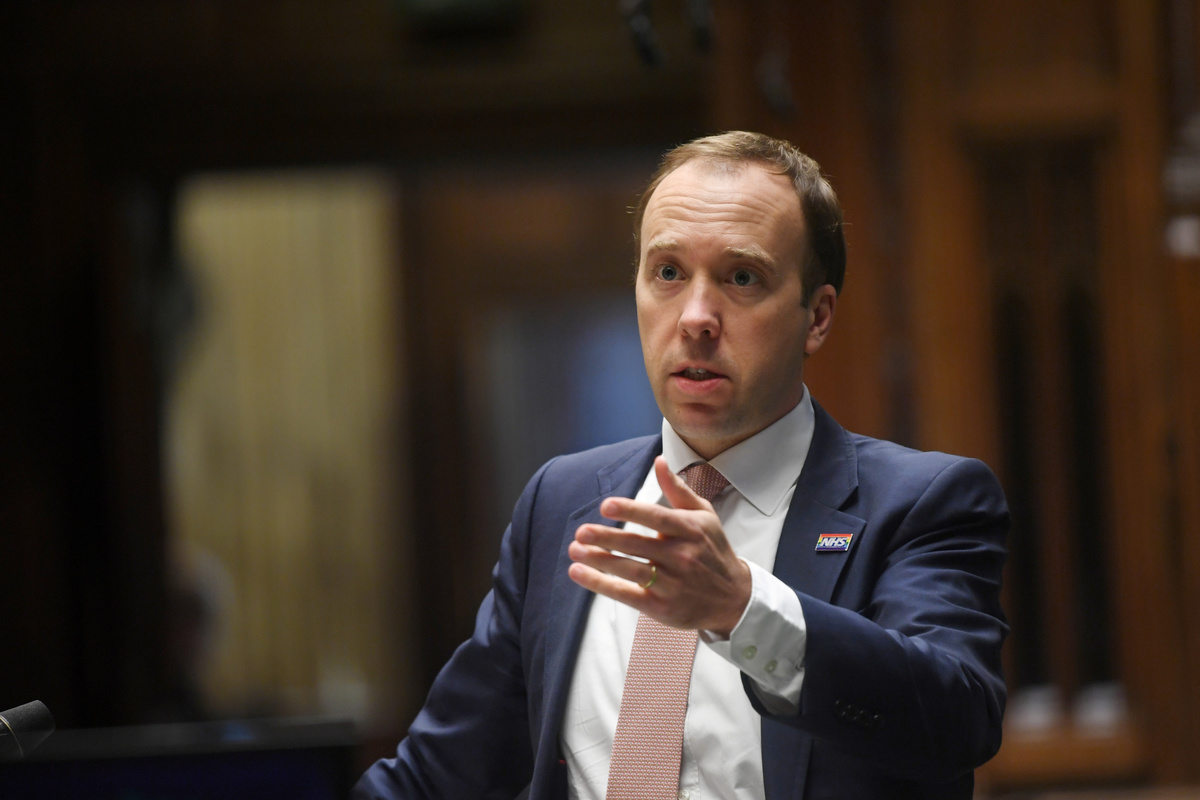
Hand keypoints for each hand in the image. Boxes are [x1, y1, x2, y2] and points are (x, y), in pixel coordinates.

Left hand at [567, 456, 751, 636]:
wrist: (734, 598)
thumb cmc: (713, 551)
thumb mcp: (704, 515)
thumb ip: (677, 490)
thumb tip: (659, 461)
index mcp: (689, 530)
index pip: (656, 518)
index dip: (630, 511)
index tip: (606, 506)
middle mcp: (680, 556)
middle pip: (637, 545)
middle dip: (606, 538)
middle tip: (581, 532)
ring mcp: (671, 583)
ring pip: (629, 570)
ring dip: (598, 560)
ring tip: (574, 550)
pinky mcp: (662, 607)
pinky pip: (626, 594)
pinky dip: (601, 584)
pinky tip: (580, 573)